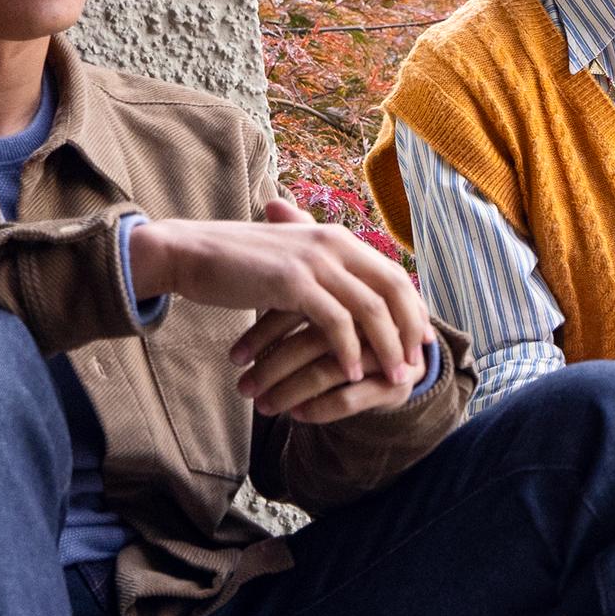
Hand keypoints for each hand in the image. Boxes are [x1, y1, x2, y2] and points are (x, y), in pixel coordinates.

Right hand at [134, 202, 434, 399]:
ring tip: (394, 378)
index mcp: (337, 238)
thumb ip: (324, 270)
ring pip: (369, 309)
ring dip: (385, 347)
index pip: (393, 274)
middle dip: (410, 329)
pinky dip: (348, 350)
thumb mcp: (292, 259)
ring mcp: (314, 261)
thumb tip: (351, 295)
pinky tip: (352, 374)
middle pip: (393, 289)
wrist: (190, 253)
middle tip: (418, 363)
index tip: (424, 338)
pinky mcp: (293, 283)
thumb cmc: (239, 263)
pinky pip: (335, 322)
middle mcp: (333, 243)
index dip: (414, 307)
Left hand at [231, 309, 419, 422]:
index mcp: (352, 295)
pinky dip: (319, 408)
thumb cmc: (355, 337)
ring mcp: (386, 354)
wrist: (408, 362)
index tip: (235, 358)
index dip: (264, 333)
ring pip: (328, 371)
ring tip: (262, 406)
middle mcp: (371, 322)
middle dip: (271, 368)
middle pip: (312, 342)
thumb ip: (298, 305)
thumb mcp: (330, 313)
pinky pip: (349, 398)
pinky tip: (298, 415)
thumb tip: (234, 297)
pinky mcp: (395, 384)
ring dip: (288, 391)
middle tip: (243, 388)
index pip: (300, 311)